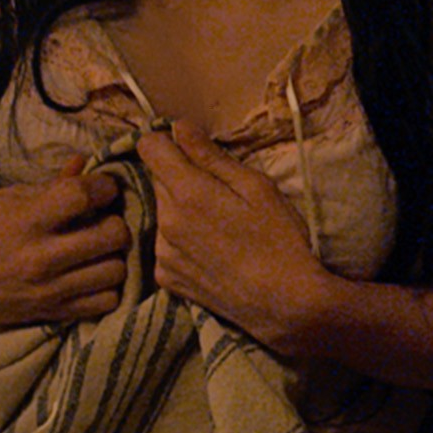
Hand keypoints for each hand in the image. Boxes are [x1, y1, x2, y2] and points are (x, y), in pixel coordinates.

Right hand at [0, 164, 128, 353]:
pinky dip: (108, 287)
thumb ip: (50, 185)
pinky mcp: (53, 313)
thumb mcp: (5, 201)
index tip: (103, 188)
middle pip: (113, 234)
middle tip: (105, 220)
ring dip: (115, 256)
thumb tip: (84, 162)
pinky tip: (94, 275)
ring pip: (116, 269)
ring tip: (101, 249)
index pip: (84, 194)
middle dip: (116, 221)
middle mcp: (40, 256)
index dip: (104, 186)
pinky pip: (106, 301)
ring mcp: (49, 289)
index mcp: (26, 220)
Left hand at [131, 126, 342, 346]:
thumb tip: (178, 128)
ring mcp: (162, 253)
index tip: (189, 151)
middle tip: (217, 194)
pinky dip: (180, 242)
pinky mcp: (166, 278)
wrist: (285, 304)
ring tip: (217, 228)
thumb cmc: (281, 240)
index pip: (148, 147)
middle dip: (180, 178)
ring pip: (161, 213)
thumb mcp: (257, 188)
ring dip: (180, 211)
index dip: (167, 142)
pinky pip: (165, 245)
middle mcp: (165, 221)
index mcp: (187, 193)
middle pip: (157, 180)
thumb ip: (212, 157)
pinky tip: (210, 253)